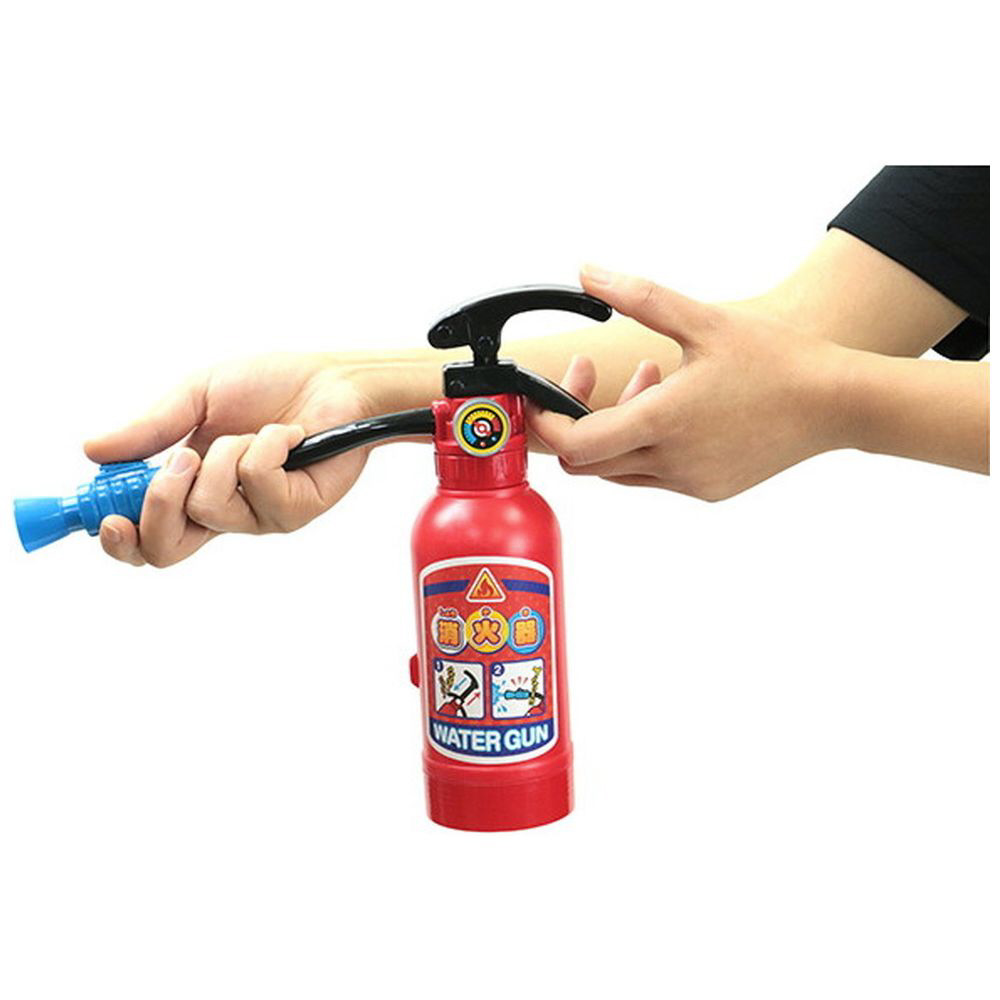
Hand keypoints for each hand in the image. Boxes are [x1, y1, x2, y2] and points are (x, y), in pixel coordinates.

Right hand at [85, 353, 381, 565]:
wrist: (331, 381)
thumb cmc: (271, 388)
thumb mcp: (199, 397)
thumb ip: (150, 429)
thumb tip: (93, 451)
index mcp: (191, 491)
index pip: (146, 537)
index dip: (120, 541)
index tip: (107, 517)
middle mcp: (224, 512)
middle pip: (166, 550)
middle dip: (159, 502)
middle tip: (182, 458)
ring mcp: (259, 517)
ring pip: (210, 506)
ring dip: (226, 454)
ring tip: (255, 433)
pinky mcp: (294, 510)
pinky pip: (257, 483)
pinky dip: (267, 445)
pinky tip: (288, 436)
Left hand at [528, 266, 853, 500]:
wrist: (837, 403)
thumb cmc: (778, 360)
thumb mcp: (704, 320)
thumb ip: (639, 296)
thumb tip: (589, 272)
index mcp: (664, 422)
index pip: (575, 444)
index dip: (549, 422)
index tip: (546, 395)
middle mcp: (671, 462)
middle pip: (587, 462)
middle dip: (579, 420)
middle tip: (595, 374)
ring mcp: (690, 482)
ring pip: (620, 469)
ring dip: (617, 428)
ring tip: (652, 377)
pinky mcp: (708, 489)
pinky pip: (654, 475)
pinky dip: (648, 444)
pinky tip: (676, 402)